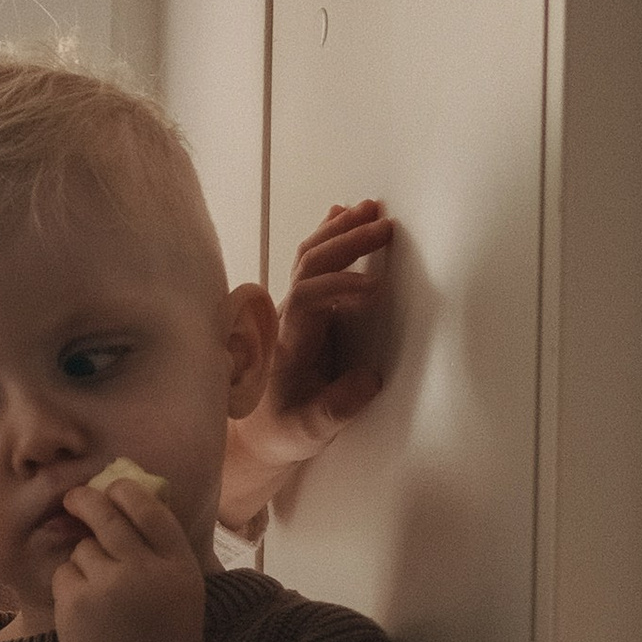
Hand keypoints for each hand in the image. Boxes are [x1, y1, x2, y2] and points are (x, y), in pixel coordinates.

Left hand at [52, 472, 210, 641]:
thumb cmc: (165, 638)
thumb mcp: (181, 587)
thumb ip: (161, 547)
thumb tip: (125, 496)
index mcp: (177, 562)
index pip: (147, 506)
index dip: (124, 490)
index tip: (111, 489)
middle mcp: (144, 568)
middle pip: (106, 513)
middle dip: (85, 500)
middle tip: (74, 499)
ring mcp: (108, 586)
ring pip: (83, 547)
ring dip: (86, 562)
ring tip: (103, 597)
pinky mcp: (77, 605)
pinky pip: (64, 574)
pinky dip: (70, 587)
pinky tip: (88, 613)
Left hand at [225, 200, 395, 514]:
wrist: (257, 432)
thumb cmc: (283, 431)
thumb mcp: (308, 432)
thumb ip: (336, 409)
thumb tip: (369, 378)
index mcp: (288, 346)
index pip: (306, 299)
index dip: (338, 287)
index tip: (375, 289)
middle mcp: (285, 320)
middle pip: (309, 266)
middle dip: (346, 243)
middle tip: (385, 228)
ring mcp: (290, 309)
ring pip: (308, 257)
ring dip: (340, 231)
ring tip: (371, 209)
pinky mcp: (300, 307)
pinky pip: (310, 262)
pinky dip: (328, 235)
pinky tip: (342, 213)